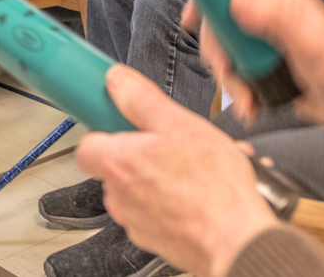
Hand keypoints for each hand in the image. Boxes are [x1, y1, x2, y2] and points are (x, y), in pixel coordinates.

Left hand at [75, 66, 277, 276]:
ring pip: (142, 189)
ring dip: (164, 176)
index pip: (86, 144)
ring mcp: (136, 221)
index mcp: (118, 163)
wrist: (237, 241)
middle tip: (174, 145)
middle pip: (119, 165)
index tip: (123, 122)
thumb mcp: (180, 125)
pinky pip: (158, 211)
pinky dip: (175, 200)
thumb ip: (142, 100)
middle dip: (144, 153)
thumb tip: (117, 81)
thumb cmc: (213, 187)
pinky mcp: (156, 239)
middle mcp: (119, 196)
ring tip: (198, 169)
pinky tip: (202, 191)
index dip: (105, 130)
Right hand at [184, 0, 323, 129]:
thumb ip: (276, 16)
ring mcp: (261, 43)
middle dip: (218, 53)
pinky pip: (235, 76)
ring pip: (224, 54)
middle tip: (228, 72)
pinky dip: (238, 93)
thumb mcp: (309, 39)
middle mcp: (265, 16)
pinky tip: (250, 106)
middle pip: (218, 24)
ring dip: (229, 80)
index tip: (192, 21)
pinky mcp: (261, 67)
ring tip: (247, 98)